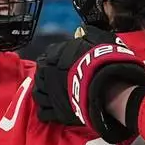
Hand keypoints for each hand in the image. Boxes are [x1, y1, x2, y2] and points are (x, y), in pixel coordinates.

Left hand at [32, 25, 144, 142]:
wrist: (106, 86)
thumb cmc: (102, 60)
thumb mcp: (98, 39)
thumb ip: (88, 34)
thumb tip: (84, 32)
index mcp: (54, 55)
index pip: (46, 57)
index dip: (53, 62)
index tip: (60, 65)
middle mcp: (47, 74)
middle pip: (39, 77)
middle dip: (45, 79)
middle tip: (55, 82)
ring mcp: (50, 94)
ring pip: (38, 95)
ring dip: (44, 94)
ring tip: (51, 96)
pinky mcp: (56, 112)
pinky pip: (44, 113)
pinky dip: (47, 112)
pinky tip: (53, 110)